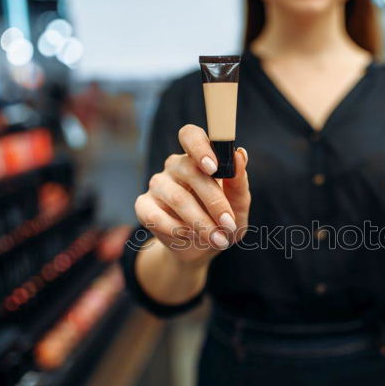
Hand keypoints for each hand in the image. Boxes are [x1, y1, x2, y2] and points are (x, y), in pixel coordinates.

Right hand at [134, 124, 250, 263]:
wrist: (203, 249)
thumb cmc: (223, 221)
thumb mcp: (239, 205)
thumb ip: (239, 181)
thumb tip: (240, 154)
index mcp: (198, 158)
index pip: (191, 135)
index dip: (200, 147)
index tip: (214, 167)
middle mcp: (175, 166)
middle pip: (190, 171)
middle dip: (214, 201)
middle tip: (229, 224)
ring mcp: (158, 184)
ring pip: (178, 198)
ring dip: (201, 222)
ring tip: (218, 239)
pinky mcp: (144, 206)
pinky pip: (155, 216)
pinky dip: (177, 229)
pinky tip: (190, 236)